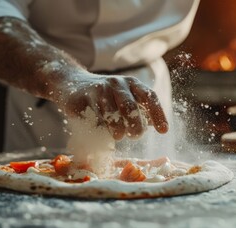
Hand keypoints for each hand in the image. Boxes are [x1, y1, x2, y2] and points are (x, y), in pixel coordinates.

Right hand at [54, 70, 168, 139]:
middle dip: (135, 126)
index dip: (158, 114)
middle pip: (130, 107)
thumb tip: (153, 126)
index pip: (149, 96)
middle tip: (134, 136)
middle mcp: (118, 83)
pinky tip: (101, 129)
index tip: (163, 131)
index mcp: (132, 83)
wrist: (71, 83)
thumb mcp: (123, 98)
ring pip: (111, 114)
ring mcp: (100, 89)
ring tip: (118, 135)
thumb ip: (138, 110)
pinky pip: (95, 117)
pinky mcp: (84, 97)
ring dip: (117, 129)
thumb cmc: (104, 97)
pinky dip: (101, 128)